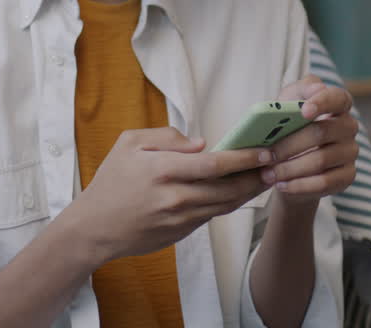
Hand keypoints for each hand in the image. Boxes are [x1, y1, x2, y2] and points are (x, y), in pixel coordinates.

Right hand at [67, 127, 272, 262]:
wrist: (94, 228)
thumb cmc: (111, 181)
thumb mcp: (129, 144)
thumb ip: (166, 137)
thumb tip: (201, 144)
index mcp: (163, 170)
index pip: (214, 164)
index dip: (243, 159)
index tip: (264, 152)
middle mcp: (175, 197)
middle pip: (228, 188)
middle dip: (256, 177)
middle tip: (277, 164)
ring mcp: (179, 219)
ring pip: (225, 205)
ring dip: (248, 192)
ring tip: (266, 177)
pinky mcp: (181, 233)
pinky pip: (212, 215)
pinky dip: (229, 203)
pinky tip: (240, 192)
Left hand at [261, 76, 358, 204]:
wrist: (289, 163)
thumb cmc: (288, 126)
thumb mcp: (287, 103)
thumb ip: (299, 91)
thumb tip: (317, 88)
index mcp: (338, 104)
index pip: (338, 98)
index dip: (322, 103)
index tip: (303, 112)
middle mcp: (349, 126)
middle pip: (321, 133)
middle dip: (290, 144)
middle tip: (266, 154)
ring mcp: (351, 152)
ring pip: (320, 160)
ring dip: (290, 168)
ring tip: (268, 173)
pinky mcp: (348, 176)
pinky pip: (324, 183)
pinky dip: (298, 185)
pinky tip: (281, 185)